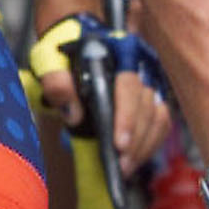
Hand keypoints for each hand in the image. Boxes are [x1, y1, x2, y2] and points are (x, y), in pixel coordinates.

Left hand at [26, 13, 167, 175]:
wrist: (72, 41)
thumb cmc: (61, 53)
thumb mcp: (49, 62)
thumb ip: (56, 83)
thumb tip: (72, 113)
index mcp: (114, 53)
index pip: (128, 87)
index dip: (127, 117)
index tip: (118, 144)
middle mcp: (137, 67)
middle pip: (146, 107)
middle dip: (135, 140)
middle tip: (120, 165)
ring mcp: (146, 84)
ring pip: (157, 118)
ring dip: (144, 146)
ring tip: (126, 167)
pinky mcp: (149, 100)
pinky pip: (160, 124)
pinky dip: (150, 143)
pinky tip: (135, 159)